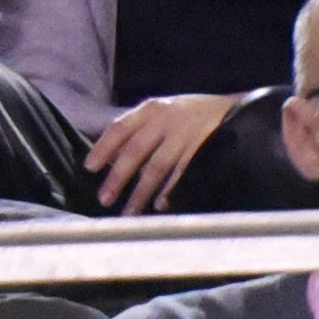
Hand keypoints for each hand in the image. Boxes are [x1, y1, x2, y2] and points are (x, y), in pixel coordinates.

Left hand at [89, 90, 239, 212]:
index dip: (104, 147)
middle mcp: (165, 120)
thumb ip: (136, 132)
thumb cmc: (185, 114)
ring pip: (157, 166)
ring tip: (129, 211)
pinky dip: (170, 189)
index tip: (90, 167)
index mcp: (150, 110)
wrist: (228, 108)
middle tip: (104, 198)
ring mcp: (184, 135)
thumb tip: (110, 161)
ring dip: (142, 191)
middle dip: (119, 176)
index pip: (120, 128)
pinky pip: (182, 173)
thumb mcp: (159, 113)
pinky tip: (160, 204)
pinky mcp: (202, 149)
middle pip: (136, 150)